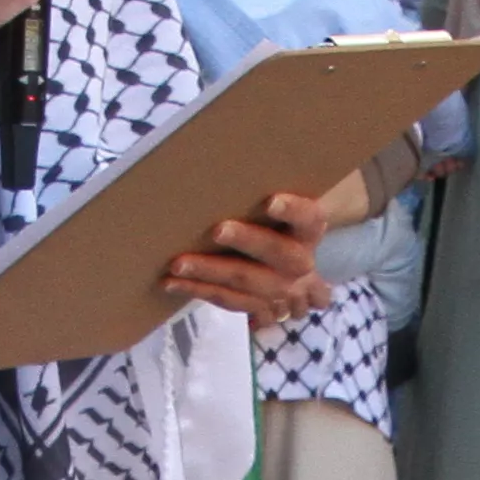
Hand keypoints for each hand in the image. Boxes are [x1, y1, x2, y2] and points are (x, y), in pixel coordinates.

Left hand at [169, 187, 334, 324]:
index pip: (307, 216)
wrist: (289, 270)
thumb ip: (256, 198)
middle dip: (246, 241)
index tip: (270, 201)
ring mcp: (280, 289)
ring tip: (177, 264)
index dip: (292, 210)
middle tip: (217, 230)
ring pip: (244, 280)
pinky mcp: (257, 307)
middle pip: (276, 251)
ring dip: (209, 271)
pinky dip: (197, 290)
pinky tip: (171, 283)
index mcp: (309, 230)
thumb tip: (213, 172)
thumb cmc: (272, 223)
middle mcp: (300, 262)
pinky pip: (226, 300)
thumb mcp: (278, 211)